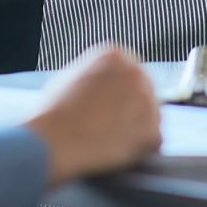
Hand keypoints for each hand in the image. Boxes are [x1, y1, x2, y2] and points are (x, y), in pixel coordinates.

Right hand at [24, 44, 161, 186]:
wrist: (53, 139)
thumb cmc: (54, 113)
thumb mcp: (72, 76)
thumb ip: (97, 75)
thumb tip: (106, 85)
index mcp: (115, 56)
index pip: (132, 73)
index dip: (122, 95)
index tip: (112, 108)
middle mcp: (135, 73)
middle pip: (146, 93)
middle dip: (132, 111)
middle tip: (112, 128)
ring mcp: (147, 102)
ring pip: (152, 118)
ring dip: (137, 130)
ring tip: (109, 140)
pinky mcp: (151, 131)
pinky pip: (153, 142)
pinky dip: (140, 150)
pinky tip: (117, 150)